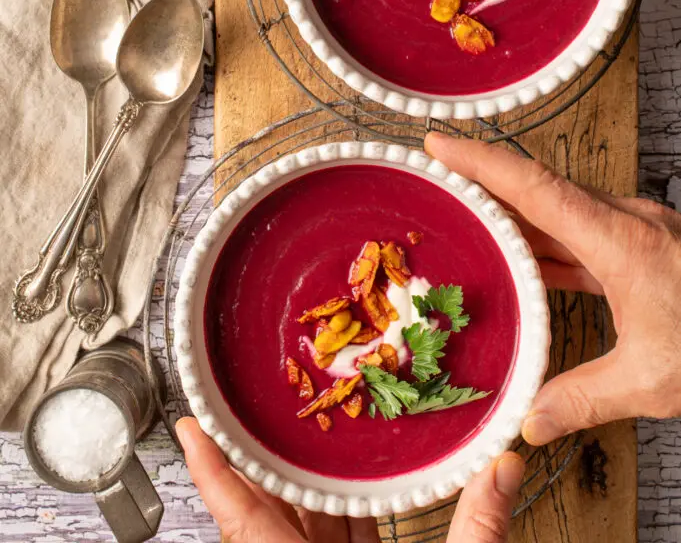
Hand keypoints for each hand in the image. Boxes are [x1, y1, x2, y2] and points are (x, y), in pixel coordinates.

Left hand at [176, 417, 523, 542]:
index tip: (191, 430)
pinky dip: (335, 509)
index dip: (214, 472)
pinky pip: (326, 541)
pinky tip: (350, 480)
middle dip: (268, 456)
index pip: (244, 521)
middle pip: (270, 510)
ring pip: (296, 524)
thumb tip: (500, 470)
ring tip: (306, 427)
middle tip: (267, 403)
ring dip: (302, 479)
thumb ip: (476, 531)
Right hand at [425, 132, 680, 444]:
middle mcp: (626, 223)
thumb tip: (531, 419)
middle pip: (540, 191)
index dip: (480, 162)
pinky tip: (528, 263)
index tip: (439, 143)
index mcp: (619, 240)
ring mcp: (638, 232)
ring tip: (470, 221)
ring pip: (561, 211)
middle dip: (485, 182)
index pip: (533, 188)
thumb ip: (583, 397)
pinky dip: (548, 242)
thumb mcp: (653, 377)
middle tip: (437, 180)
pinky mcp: (646, 247)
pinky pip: (582, 233)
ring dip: (515, 215)